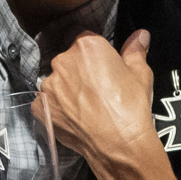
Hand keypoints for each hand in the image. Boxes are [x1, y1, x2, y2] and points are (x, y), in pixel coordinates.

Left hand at [37, 30, 162, 179]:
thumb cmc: (131, 107)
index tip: (100, 63)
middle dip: (79, 69)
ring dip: (66, 88)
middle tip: (96, 87)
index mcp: (87, 46)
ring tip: (86, 105)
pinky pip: (47, 101)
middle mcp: (63, 61)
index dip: (92, 52)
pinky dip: (57, 106)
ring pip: (56, 81)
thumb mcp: (140, 73)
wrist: (117, 143)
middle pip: (68, 59)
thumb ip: (135, 50)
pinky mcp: (40, 106)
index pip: (83, 37)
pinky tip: (74, 116)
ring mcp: (49, 85)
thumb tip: (140, 35)